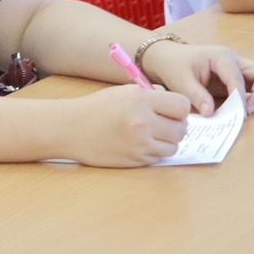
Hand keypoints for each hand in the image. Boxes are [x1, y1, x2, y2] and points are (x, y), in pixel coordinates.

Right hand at [63, 84, 190, 165]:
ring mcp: (139, 144)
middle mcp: (143, 122)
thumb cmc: (96, 108)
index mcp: (141, 100)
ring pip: (173, 146)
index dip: (179, 109)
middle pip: (181, 129)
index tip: (172, 110)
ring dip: (166, 141)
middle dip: (175, 126)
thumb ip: (152, 95)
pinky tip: (139, 144)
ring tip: (150, 134)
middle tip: (164, 123)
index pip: (182, 106)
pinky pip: (158, 158)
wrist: (70, 129)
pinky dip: (153, 152)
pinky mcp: (134, 161)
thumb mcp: (124, 92)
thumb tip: (176, 104)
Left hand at [140, 41, 247, 114]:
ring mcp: (239, 68)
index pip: (239, 77)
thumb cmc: (174, 66)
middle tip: (250, 111)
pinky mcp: (239, 78)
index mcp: (221, 57)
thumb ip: (196, 95)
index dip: (242, 96)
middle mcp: (235, 60)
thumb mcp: (180, 81)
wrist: (169, 59)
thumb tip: (211, 112)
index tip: (239, 113)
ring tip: (253, 109)